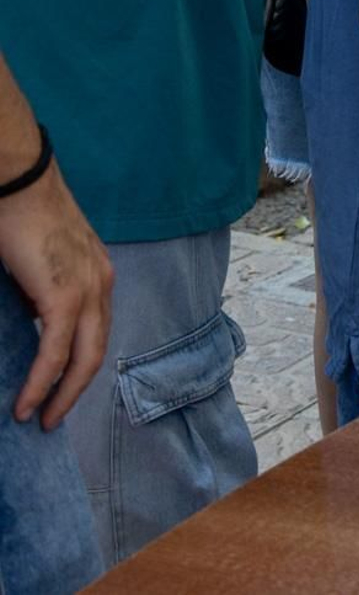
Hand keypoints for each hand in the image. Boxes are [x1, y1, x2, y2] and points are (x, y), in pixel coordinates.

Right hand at [0, 160, 113, 429]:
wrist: (18, 179)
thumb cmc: (18, 214)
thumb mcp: (35, 262)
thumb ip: (37, 292)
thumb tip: (27, 320)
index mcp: (97, 275)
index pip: (96, 331)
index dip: (79, 364)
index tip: (62, 389)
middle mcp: (102, 285)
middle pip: (96, 352)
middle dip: (75, 390)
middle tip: (52, 418)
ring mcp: (88, 290)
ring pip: (82, 358)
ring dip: (60, 393)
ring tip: (38, 418)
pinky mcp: (65, 295)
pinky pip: (56, 351)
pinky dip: (43, 381)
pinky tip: (27, 403)